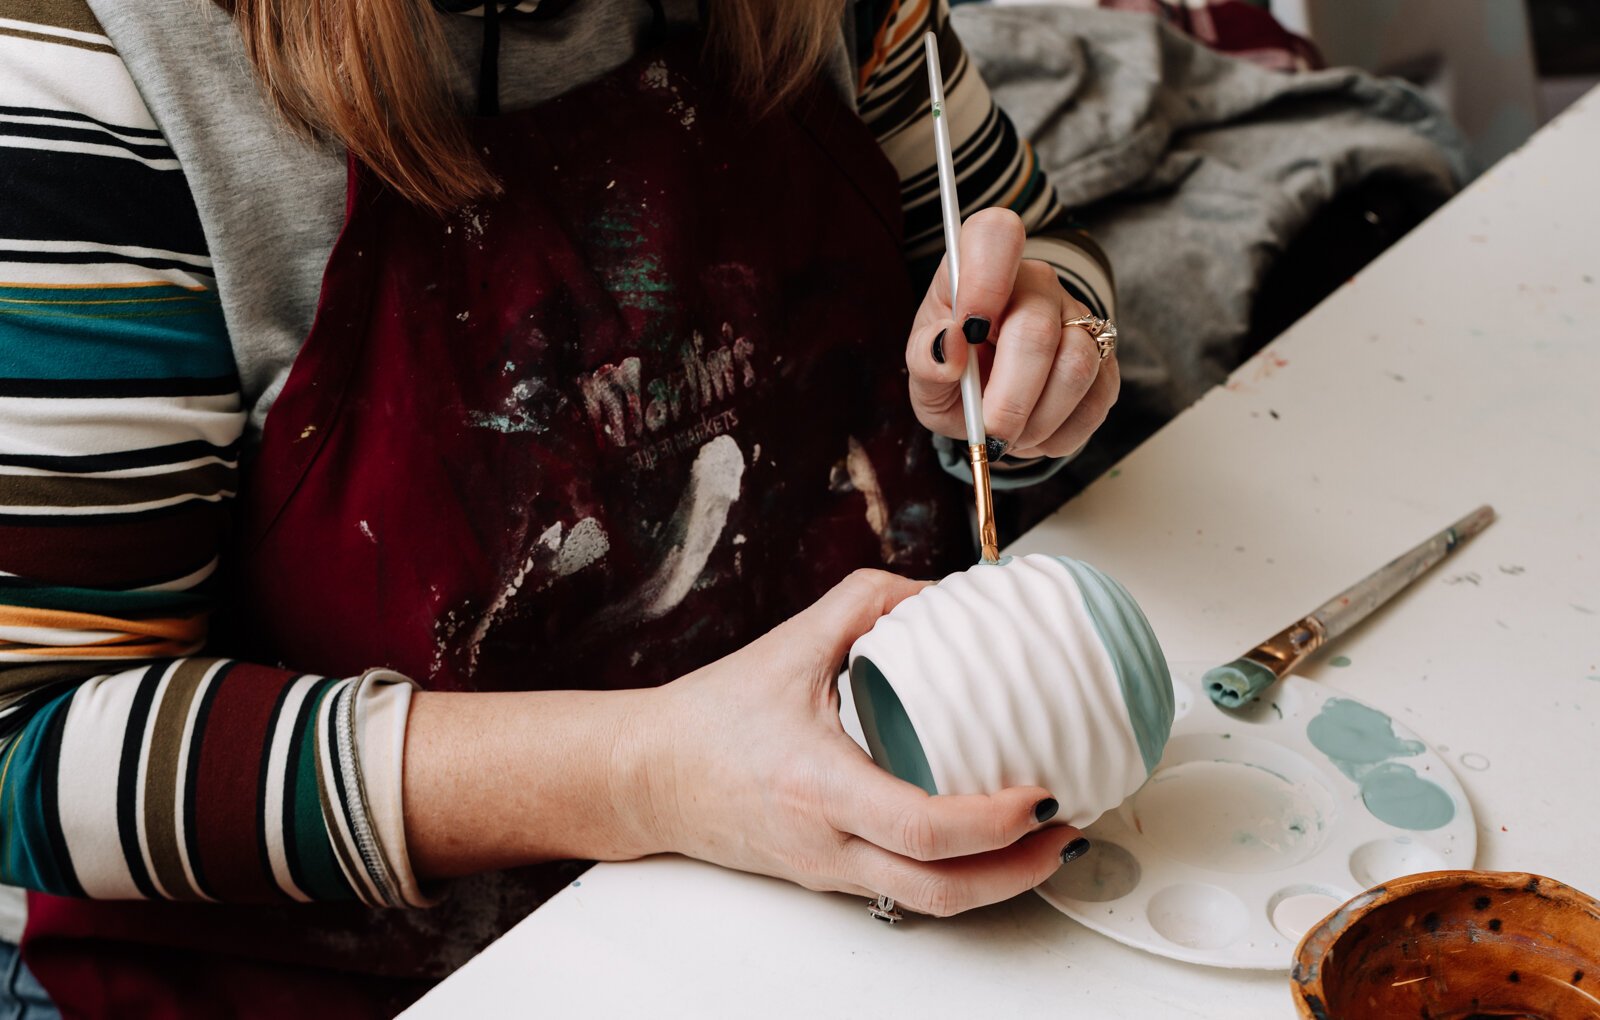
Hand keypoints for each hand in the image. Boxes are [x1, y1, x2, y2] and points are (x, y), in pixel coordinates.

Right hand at [639, 569, 1085, 916]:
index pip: (925, 831)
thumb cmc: (708, 720)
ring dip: (997, 881)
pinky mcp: (829, 876)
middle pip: (942, 891)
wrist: (647, 775)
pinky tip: (980, 840)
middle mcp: (828, 844)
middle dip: (1019, 871)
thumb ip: (866, 603)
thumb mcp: (789, 644)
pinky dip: (957, 873)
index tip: (1040, 793)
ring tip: (1041, 841)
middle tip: (1065, 829)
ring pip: (929, 903)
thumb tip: (938, 594)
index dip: (995, 823)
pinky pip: (904, 889)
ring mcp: (830, 870)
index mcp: (820, 788)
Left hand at [905, 208, 1118, 459]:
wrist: (988, 397)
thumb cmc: (953, 372)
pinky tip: (1035, 432)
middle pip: (1037, 330)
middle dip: (1010, 400)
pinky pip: (1096, 399)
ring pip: (1076, 368)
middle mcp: (1036, 283)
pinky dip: (1061, 434)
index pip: (995, 235)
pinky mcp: (1104, 357)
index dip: (984, 278)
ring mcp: (1077, 317)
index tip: (967, 331)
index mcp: (982, 268)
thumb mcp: (923, 370)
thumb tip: (946, 345)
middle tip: (989, 433)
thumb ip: (924, 358)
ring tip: (1010, 435)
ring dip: (1038, 421)